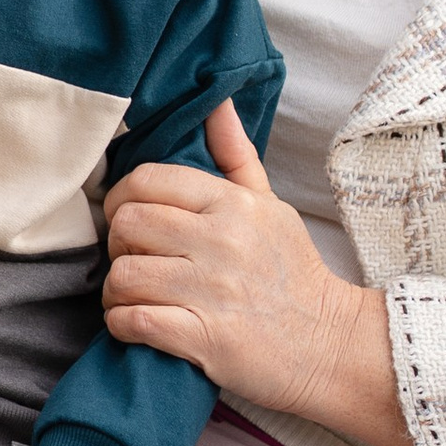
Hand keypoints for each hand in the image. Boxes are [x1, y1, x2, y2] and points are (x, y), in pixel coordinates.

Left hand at [101, 101, 411, 445]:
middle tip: (133, 258)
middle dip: (118, 244)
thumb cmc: (291, 272)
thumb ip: (235, 153)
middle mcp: (221, 241)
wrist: (330, 343)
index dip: (123, 197)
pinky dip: (122, 323)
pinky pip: (133, 320)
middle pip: (127, 224)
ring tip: (132, 295)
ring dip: (116, 290)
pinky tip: (135, 322)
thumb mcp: (270, 205)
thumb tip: (216, 101)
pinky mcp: (204, 338)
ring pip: (123, 275)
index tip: (128, 217)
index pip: (148, 180)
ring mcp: (211, 290)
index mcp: (232, 204)